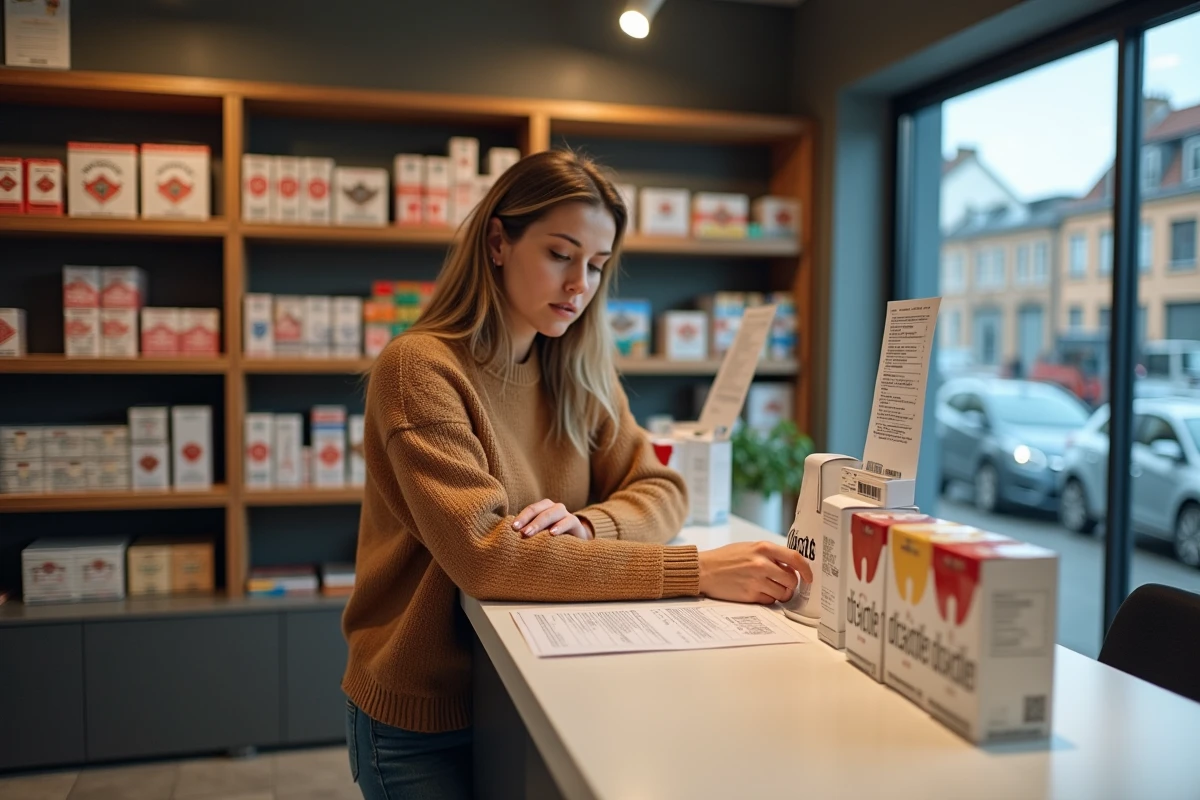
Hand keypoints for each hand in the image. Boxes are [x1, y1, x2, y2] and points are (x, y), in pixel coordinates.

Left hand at [512, 498, 593, 539]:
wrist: (576, 543)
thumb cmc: (552, 539)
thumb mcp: (540, 534)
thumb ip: (528, 532)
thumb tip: (509, 539)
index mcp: (543, 508)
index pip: (531, 509)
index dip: (521, 517)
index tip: (513, 528)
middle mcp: (554, 508)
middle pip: (539, 510)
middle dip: (528, 520)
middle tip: (520, 533)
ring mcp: (566, 514)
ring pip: (553, 513)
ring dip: (541, 522)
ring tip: (531, 533)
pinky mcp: (576, 523)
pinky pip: (569, 521)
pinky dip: (561, 526)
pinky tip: (552, 533)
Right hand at [697, 541, 811, 604]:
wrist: (703, 570)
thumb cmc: (725, 558)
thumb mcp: (749, 547)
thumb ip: (770, 554)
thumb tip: (790, 566)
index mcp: (763, 548)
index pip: (795, 558)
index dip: (806, 570)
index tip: (809, 577)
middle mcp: (762, 564)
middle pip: (792, 580)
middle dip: (791, 585)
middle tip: (784, 584)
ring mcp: (756, 580)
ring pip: (783, 593)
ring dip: (780, 594)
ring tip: (770, 589)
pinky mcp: (750, 595)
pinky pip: (769, 601)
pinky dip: (767, 599)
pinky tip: (757, 592)